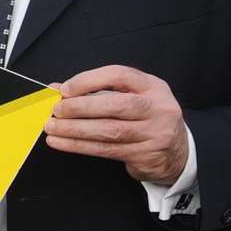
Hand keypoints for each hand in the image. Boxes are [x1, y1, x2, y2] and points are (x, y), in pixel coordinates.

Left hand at [44, 65, 189, 185]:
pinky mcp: (145, 155)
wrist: (177, 152)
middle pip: (115, 105)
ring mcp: (154, 133)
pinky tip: (62, 143)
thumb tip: (58, 89)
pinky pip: (107, 150)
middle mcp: (157, 108)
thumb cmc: (148, 119)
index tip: (66, 89)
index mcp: (153, 86)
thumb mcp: (132, 97)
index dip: (90, 80)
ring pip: (109, 131)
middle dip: (80, 107)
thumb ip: (98, 91)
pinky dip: (80, 146)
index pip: (120, 76)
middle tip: (57, 110)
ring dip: (75, 130)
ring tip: (53, 128)